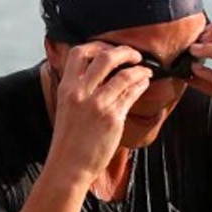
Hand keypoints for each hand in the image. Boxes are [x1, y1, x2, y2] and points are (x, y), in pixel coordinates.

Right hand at [46, 41, 152, 179]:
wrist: (68, 166)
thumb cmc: (68, 141)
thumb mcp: (66, 109)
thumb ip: (78, 90)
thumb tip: (97, 76)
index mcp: (66, 88)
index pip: (79, 52)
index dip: (97, 45)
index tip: (108, 49)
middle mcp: (80, 92)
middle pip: (105, 57)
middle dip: (124, 51)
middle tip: (134, 55)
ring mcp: (97, 104)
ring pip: (124, 74)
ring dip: (139, 68)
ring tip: (145, 70)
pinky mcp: (112, 117)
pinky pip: (132, 92)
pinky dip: (141, 84)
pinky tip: (144, 83)